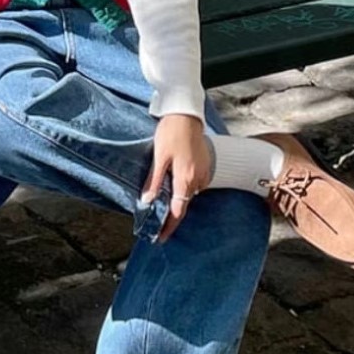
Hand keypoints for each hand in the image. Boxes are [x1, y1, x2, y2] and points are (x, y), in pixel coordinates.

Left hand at [141, 113, 212, 242]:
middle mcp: (197, 179)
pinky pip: (195, 184)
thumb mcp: (159, 156)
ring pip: (190, 193)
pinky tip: (175, 181)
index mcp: (185, 178)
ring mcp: (204, 173)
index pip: (178, 210)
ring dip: (178, 197)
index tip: (161, 237)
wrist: (187, 115)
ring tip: (164, 197)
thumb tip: (147, 200)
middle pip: (184, 203)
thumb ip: (154, 180)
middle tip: (158, 220)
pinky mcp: (206, 166)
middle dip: (172, 213)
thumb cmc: (171, 132)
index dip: (169, 226)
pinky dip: (185, 186)